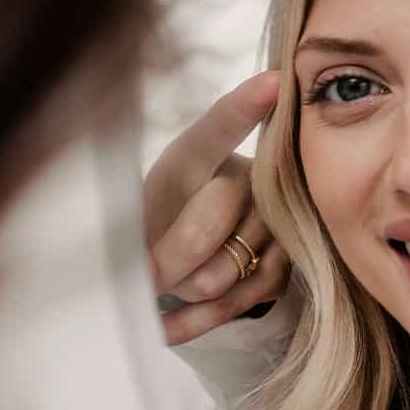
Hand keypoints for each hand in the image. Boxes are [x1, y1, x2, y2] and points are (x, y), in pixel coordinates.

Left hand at [142, 70, 288, 344]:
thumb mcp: (126, 219)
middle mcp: (247, 178)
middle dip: (166, 263)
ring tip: (165, 285)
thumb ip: (134, 237)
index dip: (245, 106)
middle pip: (204, 228)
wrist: (163, 266)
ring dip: (183, 292)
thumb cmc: (142, 228)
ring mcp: (273, 224)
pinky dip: (195, 322)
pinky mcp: (283, 269)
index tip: (272, 83)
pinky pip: (236, 304)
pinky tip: (166, 326)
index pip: (219, 128)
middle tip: (142, 275)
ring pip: (221, 275)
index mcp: (197, 155)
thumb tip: (144, 277)